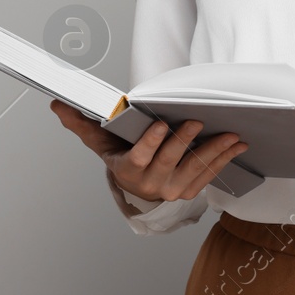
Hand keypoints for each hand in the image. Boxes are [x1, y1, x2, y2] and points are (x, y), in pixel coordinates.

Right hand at [49, 99, 247, 203]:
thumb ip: (80, 122)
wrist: (136, 184)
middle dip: (184, 142)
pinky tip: (238, 145)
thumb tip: (57, 104)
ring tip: (230, 134)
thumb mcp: (99, 140)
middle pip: (169, 162)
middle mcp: (150, 184)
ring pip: (194, 169)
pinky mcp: (190, 190)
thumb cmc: (119, 154)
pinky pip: (209, 174)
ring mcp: (172, 189)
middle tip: (196, 120)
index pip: (138, 158)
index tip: (159, 124)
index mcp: (128, 170)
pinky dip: (224, 159)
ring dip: (214, 152)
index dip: (150, 144)